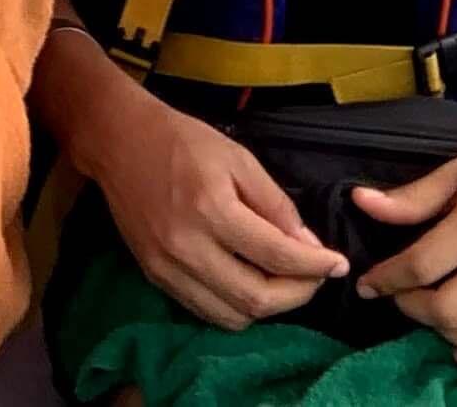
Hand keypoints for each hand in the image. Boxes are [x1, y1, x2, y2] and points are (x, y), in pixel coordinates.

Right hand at [84, 94, 345, 329]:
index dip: (315, 266)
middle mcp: (187, 246)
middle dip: (299, 294)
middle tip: (316, 276)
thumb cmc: (182, 140)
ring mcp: (166, 267)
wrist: (118, 141)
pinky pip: (205, 312)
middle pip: (256, 298)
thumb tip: (308, 245)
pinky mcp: (154, 277)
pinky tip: (250, 285)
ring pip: (232, 316)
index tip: (339, 265)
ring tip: (286, 283)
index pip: (276, 256)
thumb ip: (275, 204)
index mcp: (211, 208)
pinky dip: (236, 308)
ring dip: (269, 308)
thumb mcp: (238, 158)